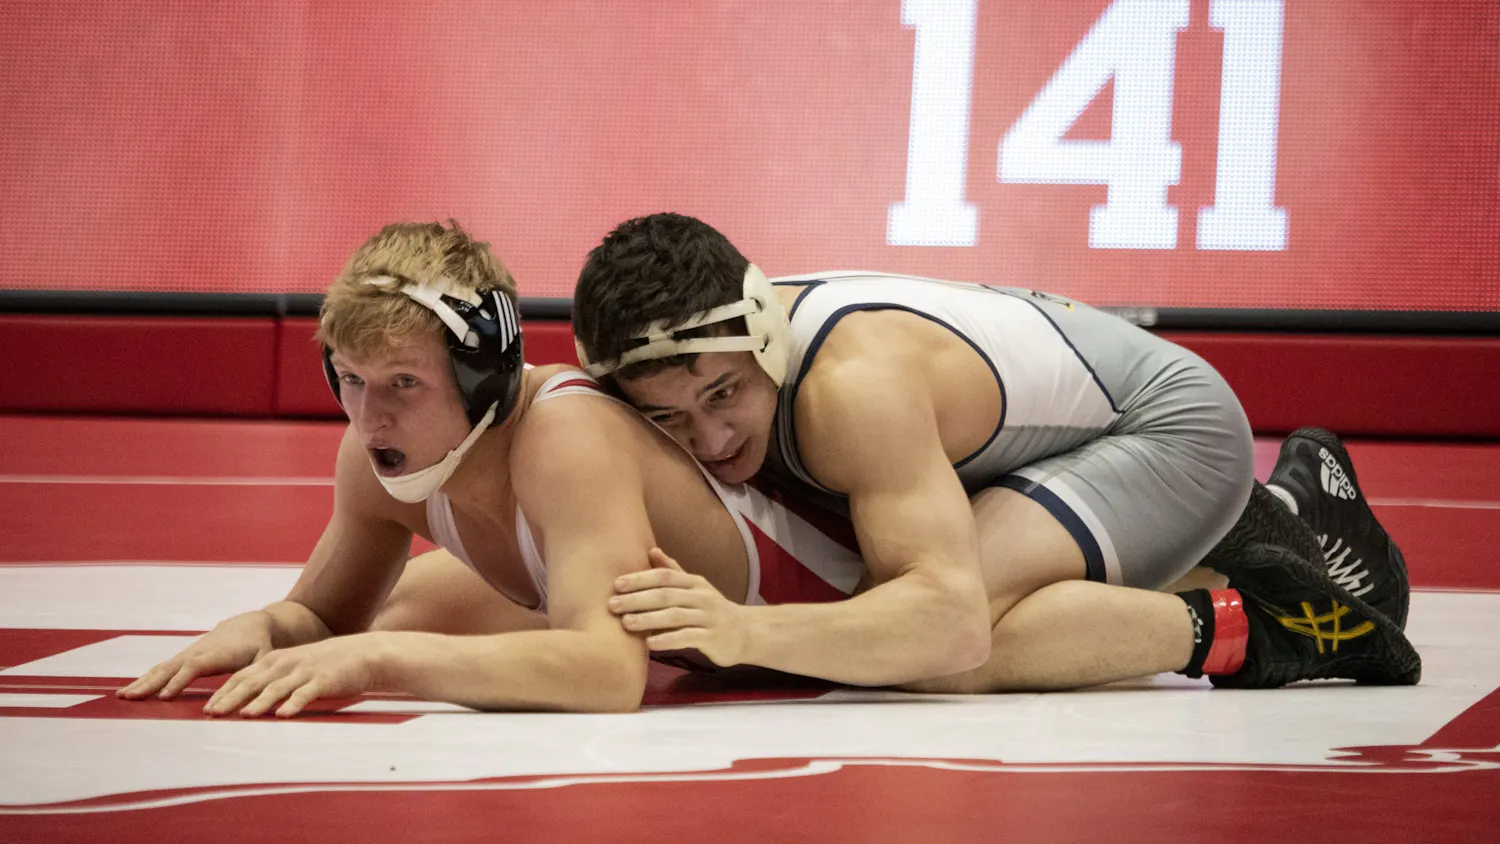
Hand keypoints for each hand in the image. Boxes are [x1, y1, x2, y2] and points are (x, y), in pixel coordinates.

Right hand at [118, 612, 273, 700]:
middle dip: (150, 684)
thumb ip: (255, 676)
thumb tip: (245, 698)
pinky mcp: (183, 658)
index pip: (194, 667)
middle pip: (169, 668)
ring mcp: (187, 654)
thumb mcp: (262, 659)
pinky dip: (145, 679)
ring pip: (161, 669)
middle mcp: (197, 653)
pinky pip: (161, 669)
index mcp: (216, 654)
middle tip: (129, 698)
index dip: (179, 681)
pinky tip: (131, 692)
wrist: (249, 625)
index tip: (164, 697)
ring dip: (141, 682)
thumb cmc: (259, 646)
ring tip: (121, 697)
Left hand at [203, 633, 386, 718]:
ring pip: (277, 688)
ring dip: (259, 702)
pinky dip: (294, 704)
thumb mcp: (295, 666)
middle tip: (213, 714)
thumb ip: (274, 679)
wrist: (363, 654)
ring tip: (244, 715)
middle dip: (231, 698)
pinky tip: (284, 715)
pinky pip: (306, 693)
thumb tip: (248, 699)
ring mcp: (305, 671)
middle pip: (254, 681)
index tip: (207, 708)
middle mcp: (287, 663)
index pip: (243, 675)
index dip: (224, 691)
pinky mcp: (324, 680)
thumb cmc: (327, 664)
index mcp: (277, 659)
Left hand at [609, 548, 749, 667]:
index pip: (664, 576)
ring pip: (675, 616)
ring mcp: (708, 617)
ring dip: (648, 619)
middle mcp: (702, 597)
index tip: (616, 585)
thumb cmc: (712, 610)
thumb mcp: (695, 588)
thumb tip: (651, 550)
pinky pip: (688, 637)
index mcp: (694, 583)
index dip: (640, 579)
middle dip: (637, 599)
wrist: (745, 632)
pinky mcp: (713, 638)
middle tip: (612, 605)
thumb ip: (673, 571)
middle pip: (666, 595)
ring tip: (625, 623)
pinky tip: (650, 644)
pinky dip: (668, 640)